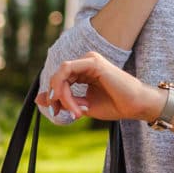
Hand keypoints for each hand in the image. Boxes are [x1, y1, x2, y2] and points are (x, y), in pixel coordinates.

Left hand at [36, 52, 160, 122]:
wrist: (135, 106)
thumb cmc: (114, 105)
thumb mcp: (82, 105)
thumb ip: (63, 100)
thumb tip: (39, 99)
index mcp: (84, 70)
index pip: (59, 79)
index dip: (53, 96)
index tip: (56, 112)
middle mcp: (86, 62)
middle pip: (57, 76)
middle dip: (55, 96)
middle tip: (60, 113)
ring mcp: (90, 60)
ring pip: (60, 74)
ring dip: (61, 95)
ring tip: (74, 111)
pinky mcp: (93, 62)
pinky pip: (67, 71)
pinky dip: (64, 89)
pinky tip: (71, 103)